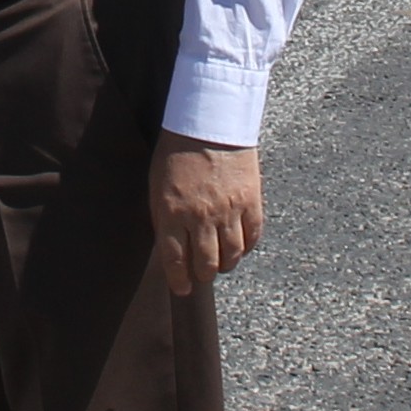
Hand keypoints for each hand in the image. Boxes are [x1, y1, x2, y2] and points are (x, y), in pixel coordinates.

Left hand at [151, 135, 263, 295]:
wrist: (209, 121)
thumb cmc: (176, 151)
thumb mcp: (157, 186)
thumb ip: (163, 218)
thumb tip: (170, 248)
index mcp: (171, 212)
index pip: (175, 260)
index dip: (179, 280)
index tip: (181, 288)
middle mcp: (200, 216)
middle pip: (205, 264)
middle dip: (203, 275)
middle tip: (202, 274)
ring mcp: (228, 210)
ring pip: (231, 256)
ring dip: (225, 265)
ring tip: (221, 262)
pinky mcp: (251, 201)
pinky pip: (252, 236)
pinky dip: (246, 247)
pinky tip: (240, 246)